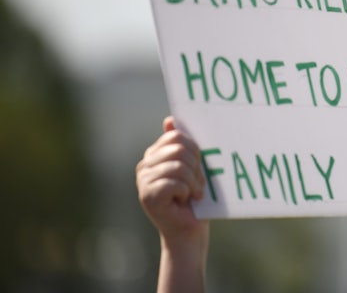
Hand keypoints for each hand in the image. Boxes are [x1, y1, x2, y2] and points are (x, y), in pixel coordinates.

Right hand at [136, 117, 208, 245]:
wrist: (189, 232)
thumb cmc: (194, 199)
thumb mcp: (192, 167)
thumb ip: (182, 145)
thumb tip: (169, 119)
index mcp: (154, 155)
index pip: (176, 136)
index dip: (194, 150)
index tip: (198, 167)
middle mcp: (145, 165)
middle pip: (178, 149)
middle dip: (196, 167)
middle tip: (197, 184)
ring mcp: (143, 181)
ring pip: (179, 165)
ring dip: (193, 182)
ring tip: (193, 194)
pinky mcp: (148, 196)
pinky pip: (175, 182)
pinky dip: (186, 191)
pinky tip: (183, 201)